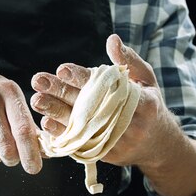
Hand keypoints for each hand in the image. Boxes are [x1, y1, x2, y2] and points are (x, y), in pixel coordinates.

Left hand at [30, 34, 176, 168]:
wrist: (158, 146)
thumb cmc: (150, 106)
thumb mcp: (146, 80)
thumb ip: (128, 61)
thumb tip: (112, 40)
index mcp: (139, 101)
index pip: (106, 87)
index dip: (82, 78)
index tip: (61, 70)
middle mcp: (127, 123)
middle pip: (88, 107)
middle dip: (61, 93)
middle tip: (38, 81)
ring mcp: (116, 141)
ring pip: (81, 127)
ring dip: (56, 115)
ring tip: (37, 101)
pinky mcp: (106, 155)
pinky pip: (81, 146)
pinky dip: (62, 135)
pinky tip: (46, 125)